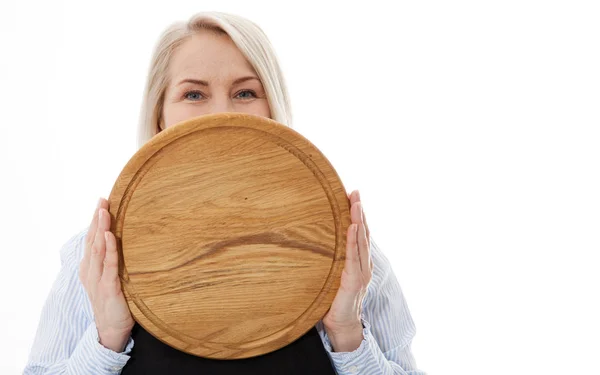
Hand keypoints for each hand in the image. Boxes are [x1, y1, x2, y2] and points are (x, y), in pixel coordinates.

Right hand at [79, 198, 134, 352]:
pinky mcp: (109, 288)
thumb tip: (129, 242)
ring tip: (104, 211)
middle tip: (102, 200)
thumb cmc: (116, 302)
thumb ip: (116, 261)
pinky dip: (109, 250)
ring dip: (101, 229)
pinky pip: (109, 266)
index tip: (102, 202)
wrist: (112, 330)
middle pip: (93, 240)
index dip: (96, 221)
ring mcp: (98, 279)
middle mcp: (91, 271)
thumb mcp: (114, 278)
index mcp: (91, 268)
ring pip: (98, 249)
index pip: (92, 239)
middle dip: (97, 219)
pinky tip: (110, 236)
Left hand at [323, 190, 372, 351]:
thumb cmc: (332, 301)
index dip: (357, 215)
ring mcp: (361, 273)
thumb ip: (326, 260)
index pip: (359, 234)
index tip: (353, 196)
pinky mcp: (354, 281)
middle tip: (356, 192)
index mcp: (358, 262)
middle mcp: (363, 265)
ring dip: (359, 221)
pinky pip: (353, 257)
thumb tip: (306, 244)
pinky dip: (354, 241)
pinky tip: (353, 227)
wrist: (340, 325)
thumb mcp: (329, 275)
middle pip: (363, 233)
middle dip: (359, 212)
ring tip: (356, 203)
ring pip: (361, 242)